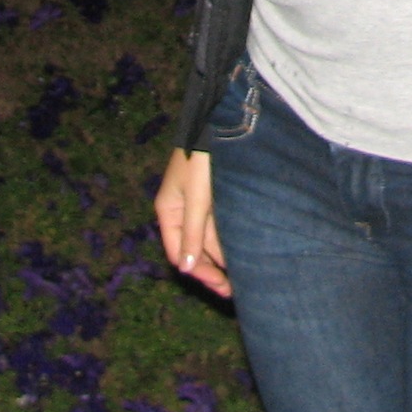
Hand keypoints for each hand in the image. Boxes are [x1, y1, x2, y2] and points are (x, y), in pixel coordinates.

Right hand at [154, 147, 231, 297]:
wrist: (216, 121)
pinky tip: (242, 253)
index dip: (199, 272)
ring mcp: (198, 204)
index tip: (221, 285)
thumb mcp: (197, 197)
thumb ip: (193, 232)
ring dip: (223, 257)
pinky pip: (219, 225)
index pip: (178, 252)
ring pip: (209, 238)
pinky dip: (228, 240)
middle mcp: (181, 210)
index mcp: (168, 210)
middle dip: (212, 269)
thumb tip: (187, 268)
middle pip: (195, 249)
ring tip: (243, 278)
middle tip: (233, 291)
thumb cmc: (201, 157)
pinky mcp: (214, 196)